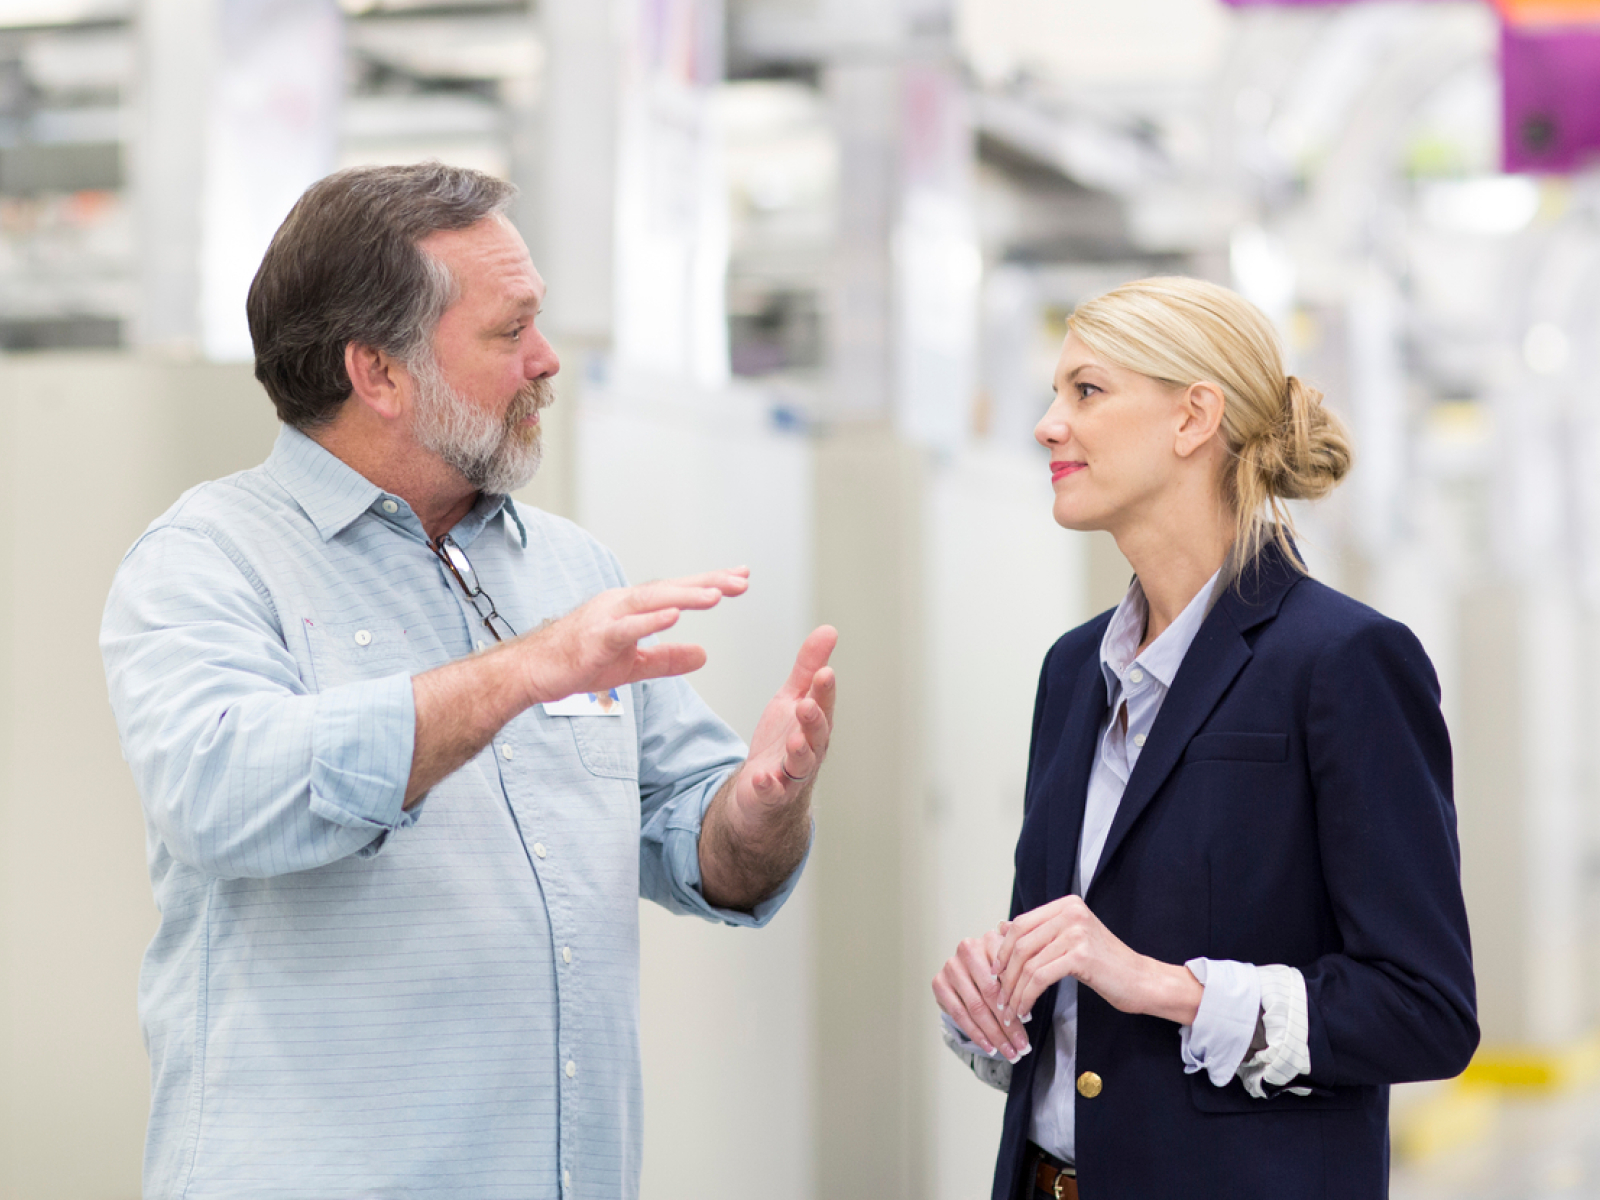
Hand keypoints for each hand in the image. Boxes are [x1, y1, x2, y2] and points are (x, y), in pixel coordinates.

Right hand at [515, 568, 748, 704]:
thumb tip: (703, 655)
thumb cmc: (577, 662)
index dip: (708, 582)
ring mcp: (606, 618)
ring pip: (651, 601)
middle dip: (707, 582)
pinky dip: (650, 621)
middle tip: (741, 580)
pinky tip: (673, 617)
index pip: (676, 591)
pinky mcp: (595, 638)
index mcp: (630, 607)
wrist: (532, 672)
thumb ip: (668, 659)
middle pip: (670, 588)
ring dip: (684, 596)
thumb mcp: (633, 665)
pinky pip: (626, 628)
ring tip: (716, 595)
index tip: (740, 578)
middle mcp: (620, 604)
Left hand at [696, 624, 836, 909]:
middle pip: (817, 734)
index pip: (823, 703)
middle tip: (808, 703)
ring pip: (801, 763)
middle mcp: (809, 749)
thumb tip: (829, 630)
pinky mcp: (771, 794)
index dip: (824, 690)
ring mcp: (791, 774)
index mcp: (814, 723)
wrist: (761, 791)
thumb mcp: (791, 700)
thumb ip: (808, 668)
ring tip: (795, 740)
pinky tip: (762, 778)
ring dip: (799, 751)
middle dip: (815, 718)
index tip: (825, 672)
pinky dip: (768, 786)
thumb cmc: (781, 743)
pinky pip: (772, 791)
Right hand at [932, 927, 1030, 1060]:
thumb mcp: (1012, 966)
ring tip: (1009, 1051)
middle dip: (1008, 1024)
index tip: (1029, 1023)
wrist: (968, 966)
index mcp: (991, 939)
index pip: (1006, 975)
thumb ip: (1021, 982)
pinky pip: (959, 1014)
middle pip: (990, 993)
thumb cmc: (996, 968)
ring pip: (975, 1007)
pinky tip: (989, 1046)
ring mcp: (951, 965)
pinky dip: (976, 1034)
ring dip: (994, 1034)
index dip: (1018, 1000)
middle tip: (1021, 1046)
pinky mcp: (939, 982)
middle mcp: (968, 949)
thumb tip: (1025, 1016)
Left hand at [994, 895, 1202, 1026]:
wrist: (1141, 981)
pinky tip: (1026, 1009)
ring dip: (1014, 990)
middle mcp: (1071, 912)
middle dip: (1005, 973)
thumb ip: (1042, 934)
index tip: (996, 972)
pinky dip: (1027, 996)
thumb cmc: (1107, 965)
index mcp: (1067, 905)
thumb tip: (1000, 928)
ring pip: (1028, 963)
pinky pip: (1040, 977)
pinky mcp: (1080, 955)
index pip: (1020, 923)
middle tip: (1000, 996)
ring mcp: (1076, 932)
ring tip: (1011, 1009)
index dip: (1003, 949)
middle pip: (1020, 943)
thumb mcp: (1071, 941)